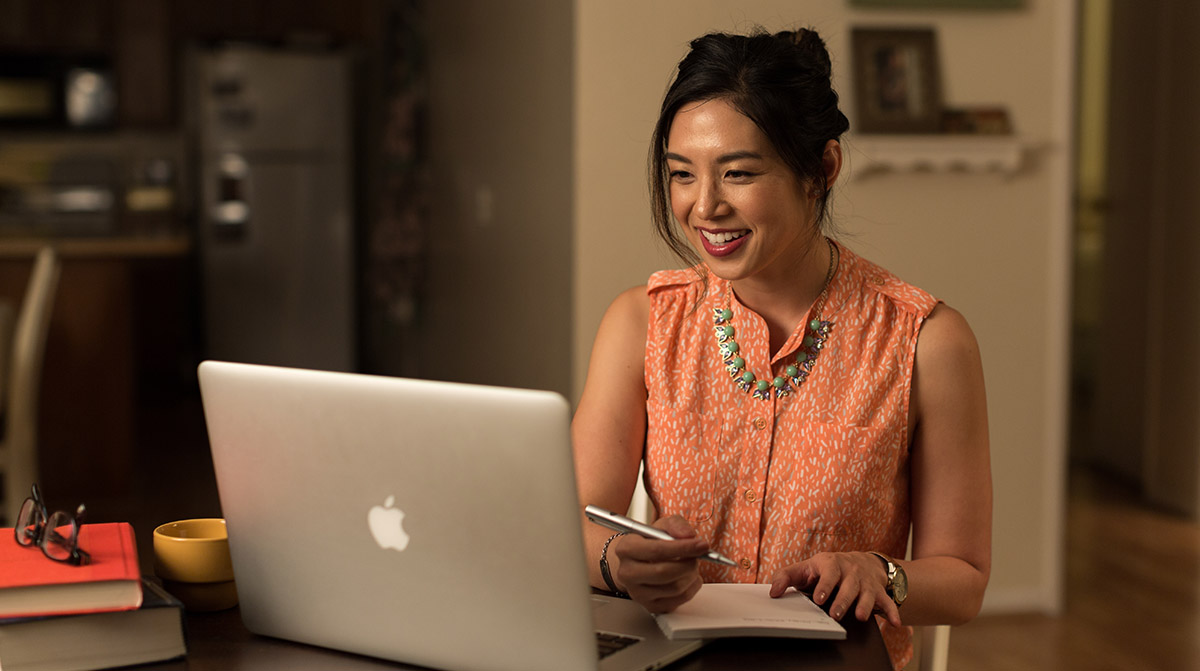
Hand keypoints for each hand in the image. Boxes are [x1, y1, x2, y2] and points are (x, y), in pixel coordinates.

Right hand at [611, 515, 707, 612]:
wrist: (638, 562)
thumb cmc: (650, 543)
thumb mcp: (662, 526)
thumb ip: (676, 525)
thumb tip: (688, 535)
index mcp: (627, 549)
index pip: (657, 550)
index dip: (683, 548)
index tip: (701, 545)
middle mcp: (627, 573)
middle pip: (664, 572)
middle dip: (688, 563)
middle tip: (697, 555)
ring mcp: (637, 593)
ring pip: (675, 588)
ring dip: (691, 574)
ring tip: (690, 564)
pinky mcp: (650, 606)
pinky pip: (680, 599)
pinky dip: (692, 587)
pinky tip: (687, 576)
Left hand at [769, 552, 901, 627]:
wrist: (860, 562)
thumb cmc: (826, 569)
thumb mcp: (805, 568)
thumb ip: (786, 577)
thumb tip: (773, 592)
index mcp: (830, 564)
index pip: (828, 572)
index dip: (824, 584)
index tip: (819, 598)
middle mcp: (850, 571)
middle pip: (848, 585)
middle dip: (842, 600)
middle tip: (835, 614)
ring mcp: (865, 582)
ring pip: (867, 593)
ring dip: (865, 605)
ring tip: (860, 617)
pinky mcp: (878, 592)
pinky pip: (887, 601)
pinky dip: (893, 612)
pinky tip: (895, 623)